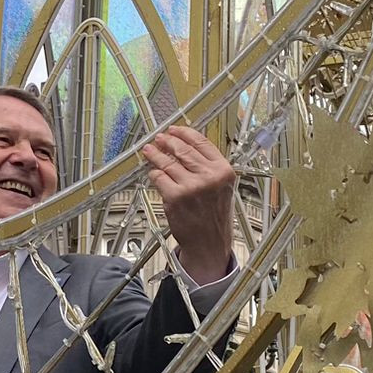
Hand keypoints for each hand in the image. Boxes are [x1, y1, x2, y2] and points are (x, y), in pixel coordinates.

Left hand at [141, 125, 236, 285]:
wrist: (209, 243)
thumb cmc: (214, 217)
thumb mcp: (221, 187)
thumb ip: (207, 167)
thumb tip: (184, 147)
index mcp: (224, 171)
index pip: (202, 142)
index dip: (184, 133)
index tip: (174, 130)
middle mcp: (209, 177)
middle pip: (182, 150)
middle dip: (167, 141)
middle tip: (159, 138)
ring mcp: (191, 186)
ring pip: (167, 163)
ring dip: (155, 155)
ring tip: (149, 151)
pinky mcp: (175, 197)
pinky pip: (159, 178)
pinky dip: (153, 173)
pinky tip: (151, 171)